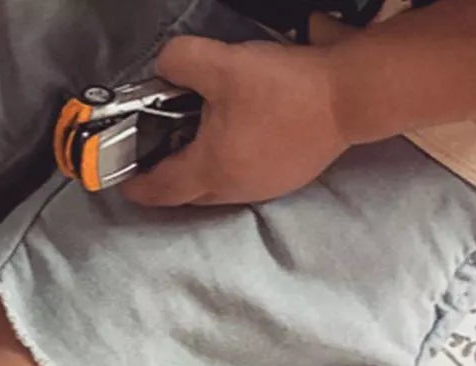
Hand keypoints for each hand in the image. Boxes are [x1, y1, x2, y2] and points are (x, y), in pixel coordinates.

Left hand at [122, 34, 352, 207]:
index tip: (124, 181)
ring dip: (199, 171)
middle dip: (166, 179)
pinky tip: (236, 138)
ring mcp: (262, 187)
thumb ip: (181, 61)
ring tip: (194, 142)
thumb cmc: (285, 85)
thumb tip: (164, 64)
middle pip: (185, 194)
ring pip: (216, 189)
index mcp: (209, 170)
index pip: (159, 189)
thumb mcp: (222, 64)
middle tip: (156, 156)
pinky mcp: (286, 177)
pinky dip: (228, 165)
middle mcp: (232, 190)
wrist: (351, 94)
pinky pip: (244, 178)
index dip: (136, 186)